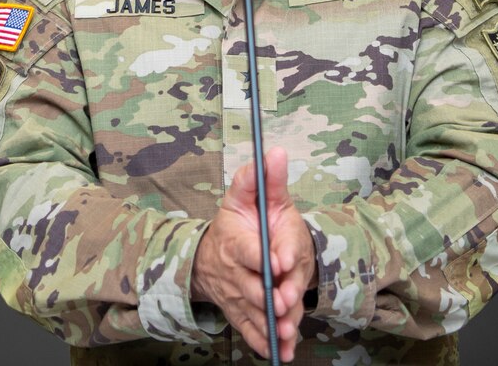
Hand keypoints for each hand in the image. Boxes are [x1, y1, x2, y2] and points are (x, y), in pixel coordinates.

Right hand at [192, 147, 314, 361]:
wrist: (212, 256)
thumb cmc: (236, 222)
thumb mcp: (246, 196)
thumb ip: (260, 178)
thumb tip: (274, 151)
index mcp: (235, 241)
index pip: (247, 250)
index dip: (262, 257)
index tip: (278, 263)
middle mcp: (234, 272)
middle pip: (251, 287)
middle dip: (268, 296)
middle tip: (285, 303)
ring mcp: (236, 296)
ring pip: (252, 313)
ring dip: (269, 324)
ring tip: (285, 333)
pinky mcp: (240, 314)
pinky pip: (250, 330)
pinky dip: (263, 343)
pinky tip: (279, 352)